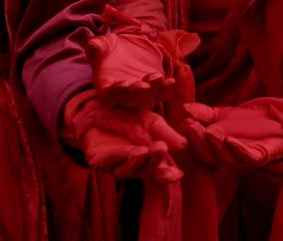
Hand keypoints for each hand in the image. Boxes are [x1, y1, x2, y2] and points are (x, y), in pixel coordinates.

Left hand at [62, 93, 185, 182]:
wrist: (100, 108)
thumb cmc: (129, 117)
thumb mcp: (151, 122)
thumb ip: (165, 133)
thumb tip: (183, 145)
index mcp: (147, 161)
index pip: (159, 174)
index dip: (167, 175)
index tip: (178, 174)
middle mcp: (133, 167)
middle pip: (146, 171)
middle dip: (154, 161)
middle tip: (161, 148)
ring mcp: (115, 166)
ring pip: (129, 170)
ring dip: (138, 161)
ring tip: (145, 150)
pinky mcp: (99, 163)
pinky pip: (111, 163)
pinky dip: (122, 157)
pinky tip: (132, 150)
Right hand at [85, 6, 199, 109]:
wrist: (125, 46)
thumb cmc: (109, 48)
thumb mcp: (101, 44)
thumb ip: (95, 46)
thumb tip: (93, 46)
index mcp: (106, 87)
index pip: (110, 96)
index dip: (116, 92)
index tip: (122, 84)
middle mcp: (124, 95)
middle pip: (131, 101)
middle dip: (138, 93)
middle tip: (144, 84)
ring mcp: (140, 93)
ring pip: (148, 99)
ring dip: (154, 91)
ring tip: (158, 77)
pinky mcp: (155, 88)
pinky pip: (162, 94)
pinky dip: (167, 90)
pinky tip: (170, 81)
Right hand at [181, 100, 282, 169]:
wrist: (280, 122)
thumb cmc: (249, 123)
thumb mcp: (222, 115)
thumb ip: (204, 113)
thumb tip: (184, 108)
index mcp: (217, 151)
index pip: (200, 150)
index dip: (191, 140)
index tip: (186, 123)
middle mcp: (230, 159)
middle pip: (211, 157)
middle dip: (200, 143)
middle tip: (192, 127)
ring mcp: (246, 159)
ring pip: (228, 159)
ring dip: (217, 147)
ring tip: (209, 132)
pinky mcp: (263, 155)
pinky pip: (251, 157)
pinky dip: (239, 150)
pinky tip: (230, 140)